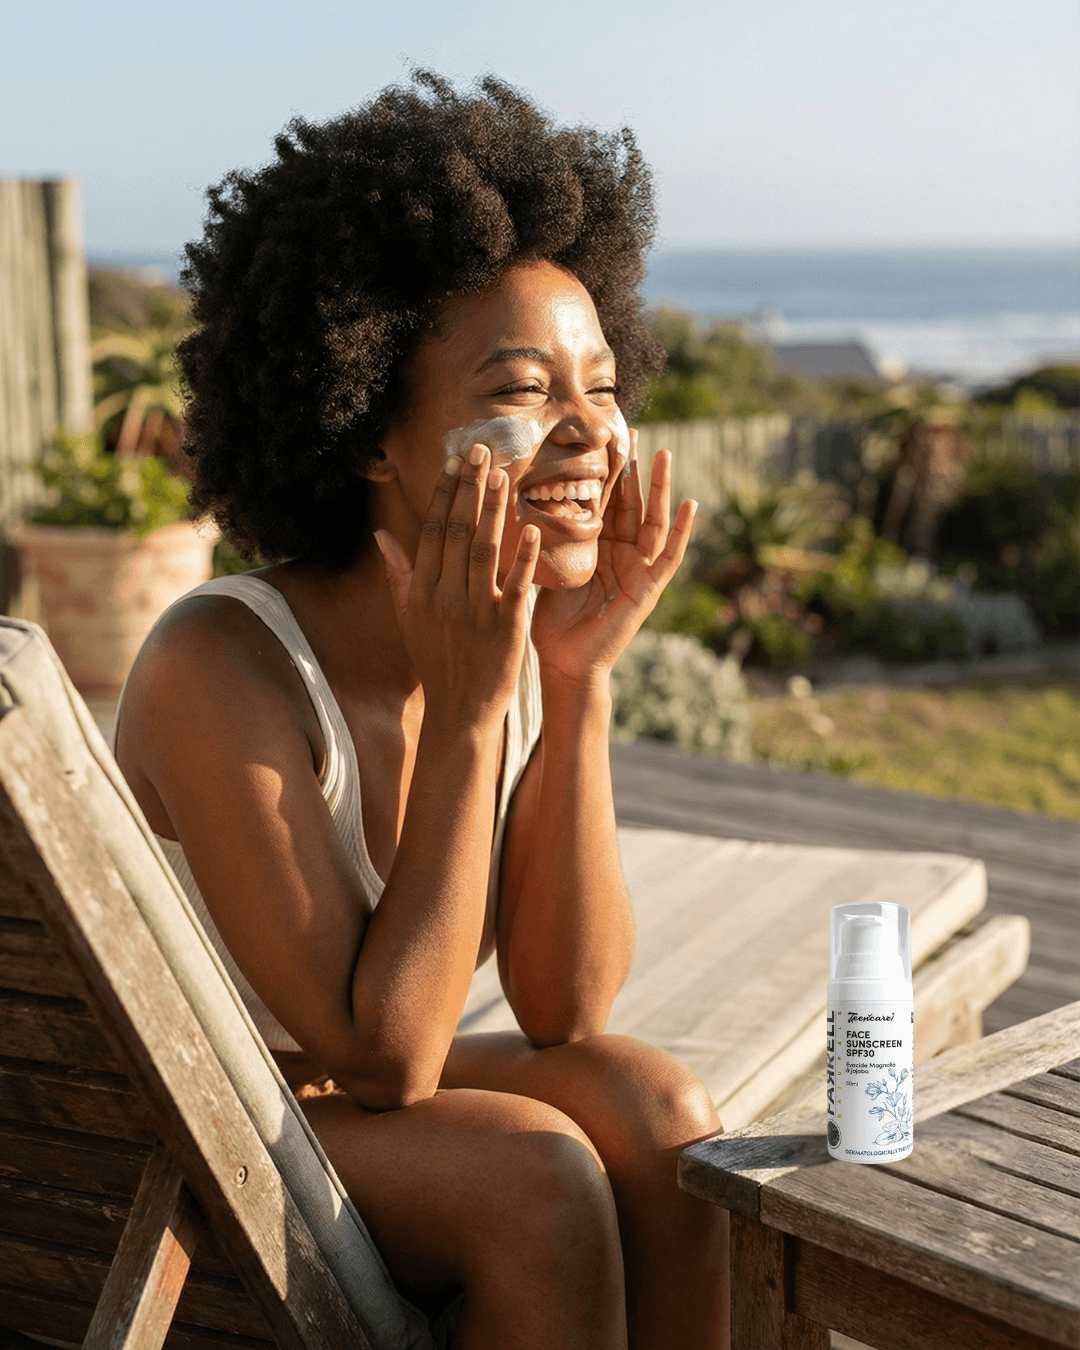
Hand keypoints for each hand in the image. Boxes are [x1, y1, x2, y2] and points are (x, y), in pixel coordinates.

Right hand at [375, 445, 540, 729]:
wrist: (460, 711)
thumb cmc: (437, 662)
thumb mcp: (409, 619)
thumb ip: (399, 574)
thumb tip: (382, 536)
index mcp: (422, 591)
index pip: (434, 531)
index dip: (447, 494)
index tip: (457, 462)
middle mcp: (445, 597)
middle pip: (458, 532)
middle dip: (470, 489)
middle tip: (482, 450)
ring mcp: (475, 612)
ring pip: (484, 551)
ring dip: (494, 511)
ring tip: (504, 476)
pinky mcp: (505, 628)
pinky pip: (515, 586)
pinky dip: (524, 558)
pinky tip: (533, 530)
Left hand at [530, 429, 696, 686]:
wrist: (564, 661)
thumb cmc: (550, 620)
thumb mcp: (543, 566)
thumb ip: (539, 536)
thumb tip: (507, 499)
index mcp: (594, 546)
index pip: (600, 499)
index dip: (601, 469)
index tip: (598, 435)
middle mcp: (620, 552)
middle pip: (629, 501)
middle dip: (630, 467)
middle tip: (629, 430)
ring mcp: (638, 569)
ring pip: (652, 520)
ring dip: (658, 488)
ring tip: (662, 454)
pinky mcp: (649, 588)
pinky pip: (670, 556)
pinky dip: (682, 531)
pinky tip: (690, 504)